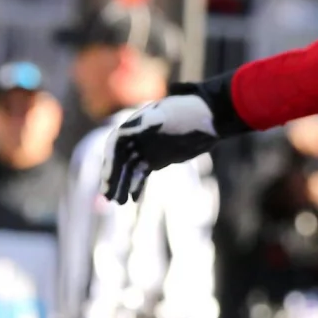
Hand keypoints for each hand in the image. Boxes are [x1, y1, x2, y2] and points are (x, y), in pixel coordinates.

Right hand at [103, 86, 228, 202]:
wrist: (208, 119)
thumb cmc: (187, 114)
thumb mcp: (167, 116)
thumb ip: (147, 123)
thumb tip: (123, 131)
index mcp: (135, 125)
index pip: (115, 145)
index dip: (110, 163)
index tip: (108, 179)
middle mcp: (137, 137)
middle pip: (119, 160)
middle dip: (113, 178)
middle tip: (108, 197)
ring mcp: (146, 148)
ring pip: (129, 169)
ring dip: (122, 185)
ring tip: (118, 202)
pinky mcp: (157, 159)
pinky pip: (141, 173)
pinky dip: (136, 185)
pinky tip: (133, 199)